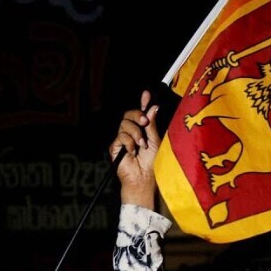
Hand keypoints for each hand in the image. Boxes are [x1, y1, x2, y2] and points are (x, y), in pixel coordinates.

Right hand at [109, 90, 161, 208]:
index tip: (147, 93)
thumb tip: (153, 107)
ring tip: (141, 145)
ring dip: (135, 133)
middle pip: (128, 114)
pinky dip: (129, 143)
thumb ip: (152, 124)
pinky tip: (133, 152)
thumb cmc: (152, 162)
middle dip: (137, 115)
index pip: (141, 113)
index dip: (143, 102)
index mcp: (142, 130)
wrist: (144, 177)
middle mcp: (131, 132)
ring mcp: (122, 139)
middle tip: (144, 122)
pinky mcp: (115, 147)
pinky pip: (120, 136)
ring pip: (124, 124)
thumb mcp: (155, 140)